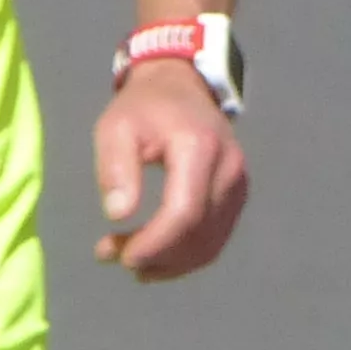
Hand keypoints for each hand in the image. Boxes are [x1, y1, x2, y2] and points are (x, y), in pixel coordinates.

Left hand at [94, 61, 247, 278]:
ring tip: (130, 259)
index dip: (154, 243)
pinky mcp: (238, 196)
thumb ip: (115, 168)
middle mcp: (229, 169)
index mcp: (200, 148)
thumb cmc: (144, 107)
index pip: (184, 212)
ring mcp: (239, 185)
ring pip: (210, 244)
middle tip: (112, 255)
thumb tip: (118, 215)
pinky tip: (155, 255)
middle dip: (155, 256)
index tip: (118, 255)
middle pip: (198, 234)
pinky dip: (184, 256)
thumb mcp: (116, 127)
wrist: (182, 87)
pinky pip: (215, 238)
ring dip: (168, 262)